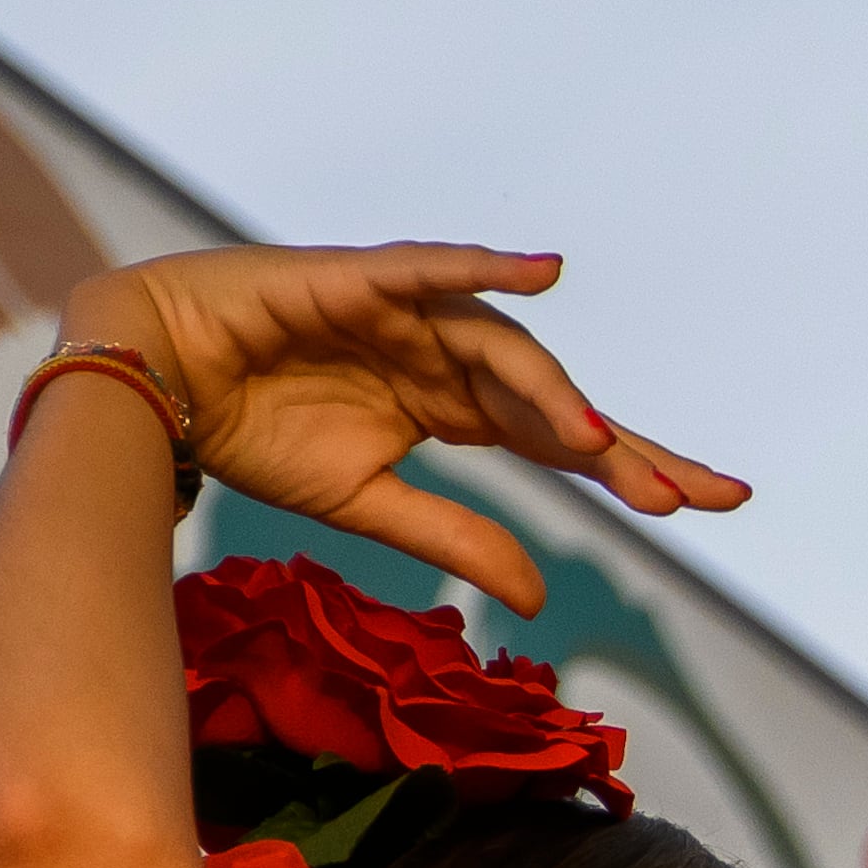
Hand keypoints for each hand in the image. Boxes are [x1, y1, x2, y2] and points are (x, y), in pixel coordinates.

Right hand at [61, 243, 744, 616]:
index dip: (635, 467)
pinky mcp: (362, 280)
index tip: (712, 505)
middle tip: (699, 495)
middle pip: (558, 401)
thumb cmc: (255, 429)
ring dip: (555, 395)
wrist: (155, 382)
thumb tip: (538, 598)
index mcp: (458, 408)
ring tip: (598, 445)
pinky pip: (432, 271)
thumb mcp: (368, 504)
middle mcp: (451, 357)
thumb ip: (455, 540)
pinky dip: (485, 269)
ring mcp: (412, 315)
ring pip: (503, 352)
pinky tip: (542, 274)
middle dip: (628, 448)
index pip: (565, 441)